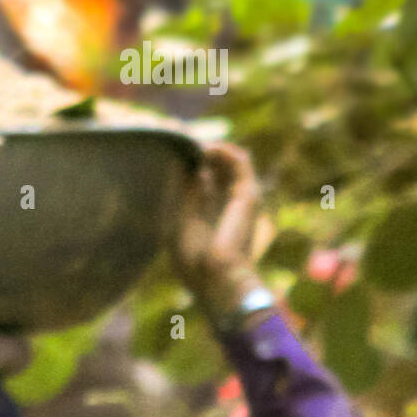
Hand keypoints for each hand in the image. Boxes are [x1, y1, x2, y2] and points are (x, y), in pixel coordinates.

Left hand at [169, 142, 267, 317]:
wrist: (216, 278)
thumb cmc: (193, 263)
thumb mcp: (178, 223)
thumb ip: (180, 193)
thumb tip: (178, 162)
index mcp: (210, 212)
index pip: (201, 176)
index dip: (187, 161)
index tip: (169, 149)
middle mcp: (227, 202)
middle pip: (215, 164)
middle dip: (196, 150)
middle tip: (176, 138)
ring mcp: (240, 196)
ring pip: (228, 158)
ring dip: (208, 146)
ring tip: (188, 140)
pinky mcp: (248, 193)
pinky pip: (239, 159)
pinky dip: (221, 149)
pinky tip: (201, 149)